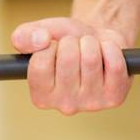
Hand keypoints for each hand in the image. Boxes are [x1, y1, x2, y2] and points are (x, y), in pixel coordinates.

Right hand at [9, 17, 130, 114]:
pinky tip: (107, 53)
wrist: (99, 44)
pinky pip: (114, 64)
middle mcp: (64, 105)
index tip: (54, 47)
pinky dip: (111, 48)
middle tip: (76, 47)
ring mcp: (91, 104)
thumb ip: (25, 36)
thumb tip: (40, 40)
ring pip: (91, 58)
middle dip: (73, 41)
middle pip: (68, 58)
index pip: (40, 63)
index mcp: (41, 96)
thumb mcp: (42, 34)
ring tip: (91, 49)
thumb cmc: (69, 44)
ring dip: (92, 43)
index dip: (49, 45)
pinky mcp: (114, 98)